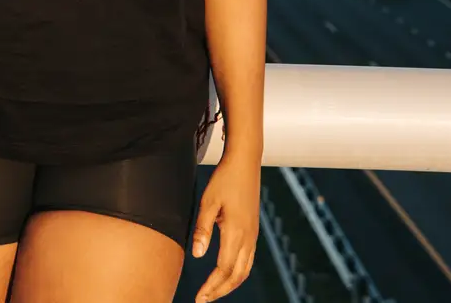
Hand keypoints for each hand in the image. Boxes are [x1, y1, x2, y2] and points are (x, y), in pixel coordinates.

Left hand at [191, 153, 260, 300]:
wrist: (245, 161)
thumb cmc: (224, 178)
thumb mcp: (208, 201)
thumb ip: (202, 228)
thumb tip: (197, 256)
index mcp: (236, 232)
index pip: (223, 269)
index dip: (211, 286)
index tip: (199, 297)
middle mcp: (248, 237)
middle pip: (237, 276)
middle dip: (220, 291)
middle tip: (203, 299)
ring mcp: (253, 234)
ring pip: (245, 270)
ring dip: (230, 284)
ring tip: (213, 291)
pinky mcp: (254, 229)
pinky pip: (248, 260)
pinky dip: (238, 273)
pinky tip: (226, 273)